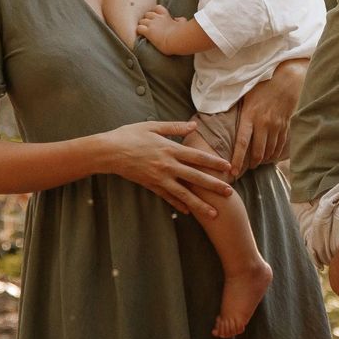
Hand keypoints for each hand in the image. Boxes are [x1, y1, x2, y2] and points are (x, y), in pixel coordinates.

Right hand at [101, 120, 232, 218]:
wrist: (109, 152)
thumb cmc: (130, 135)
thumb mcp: (153, 126)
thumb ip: (175, 127)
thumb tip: (194, 125)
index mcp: (170, 149)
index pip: (197, 157)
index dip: (214, 162)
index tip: (228, 168)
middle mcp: (167, 165)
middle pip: (195, 177)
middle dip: (214, 186)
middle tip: (230, 193)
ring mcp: (159, 178)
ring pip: (184, 193)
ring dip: (200, 204)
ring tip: (214, 213)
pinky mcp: (151, 186)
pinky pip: (168, 197)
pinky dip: (179, 204)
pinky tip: (189, 212)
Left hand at [135, 4, 182, 52]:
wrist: (177, 40)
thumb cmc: (182, 33)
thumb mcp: (183, 23)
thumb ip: (180, 19)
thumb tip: (177, 19)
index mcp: (166, 15)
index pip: (157, 8)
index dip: (155, 12)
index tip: (156, 17)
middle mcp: (157, 18)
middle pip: (147, 14)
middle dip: (147, 19)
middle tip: (149, 26)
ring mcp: (152, 24)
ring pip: (141, 21)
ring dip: (142, 25)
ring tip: (144, 31)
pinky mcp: (148, 32)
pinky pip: (139, 28)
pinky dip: (139, 31)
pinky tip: (142, 35)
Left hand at [231, 58, 305, 177]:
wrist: (287, 79)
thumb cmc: (263, 86)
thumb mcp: (246, 95)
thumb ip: (237, 110)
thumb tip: (219, 116)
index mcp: (250, 116)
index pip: (242, 143)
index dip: (237, 159)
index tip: (233, 171)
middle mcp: (263, 123)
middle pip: (257, 151)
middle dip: (252, 163)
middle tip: (247, 168)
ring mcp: (276, 126)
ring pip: (269, 150)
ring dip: (263, 159)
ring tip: (258, 163)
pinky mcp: (285, 125)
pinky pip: (280, 145)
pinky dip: (276, 153)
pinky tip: (271, 157)